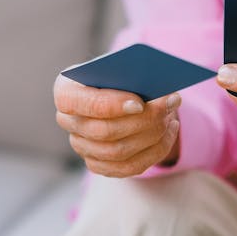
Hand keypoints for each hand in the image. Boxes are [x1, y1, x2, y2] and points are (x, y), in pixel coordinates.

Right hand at [54, 74, 180, 177]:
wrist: (115, 92)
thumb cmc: (117, 75)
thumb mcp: (120, 68)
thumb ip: (131, 75)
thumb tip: (161, 93)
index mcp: (65, 91)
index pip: (81, 103)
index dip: (110, 105)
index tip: (139, 103)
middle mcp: (67, 121)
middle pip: (103, 131)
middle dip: (141, 120)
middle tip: (168, 106)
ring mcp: (80, 145)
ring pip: (118, 152)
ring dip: (151, 135)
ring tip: (170, 117)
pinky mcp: (97, 164)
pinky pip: (128, 167)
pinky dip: (155, 151)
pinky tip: (170, 131)